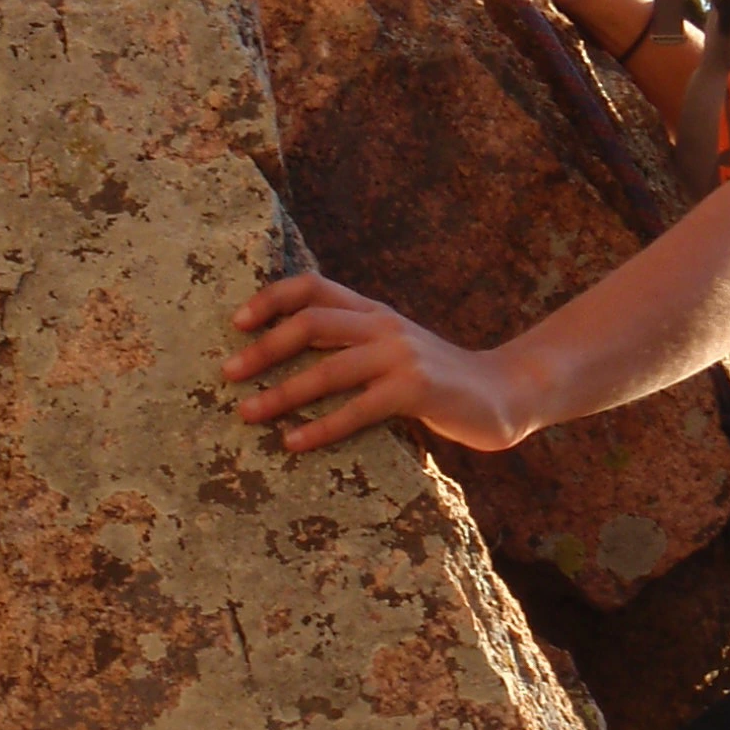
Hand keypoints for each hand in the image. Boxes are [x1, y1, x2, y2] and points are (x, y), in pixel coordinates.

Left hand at [222, 274, 533, 453]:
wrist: (502, 392)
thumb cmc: (436, 378)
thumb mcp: (391, 348)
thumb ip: (351, 344)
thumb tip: (285, 358)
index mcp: (373, 310)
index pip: (313, 287)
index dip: (271, 298)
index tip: (237, 322)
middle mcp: (383, 325)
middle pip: (311, 323)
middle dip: (264, 348)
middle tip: (227, 374)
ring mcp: (400, 356)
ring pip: (327, 369)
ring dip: (281, 392)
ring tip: (247, 413)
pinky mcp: (415, 390)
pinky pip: (357, 409)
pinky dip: (320, 426)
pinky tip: (293, 442)